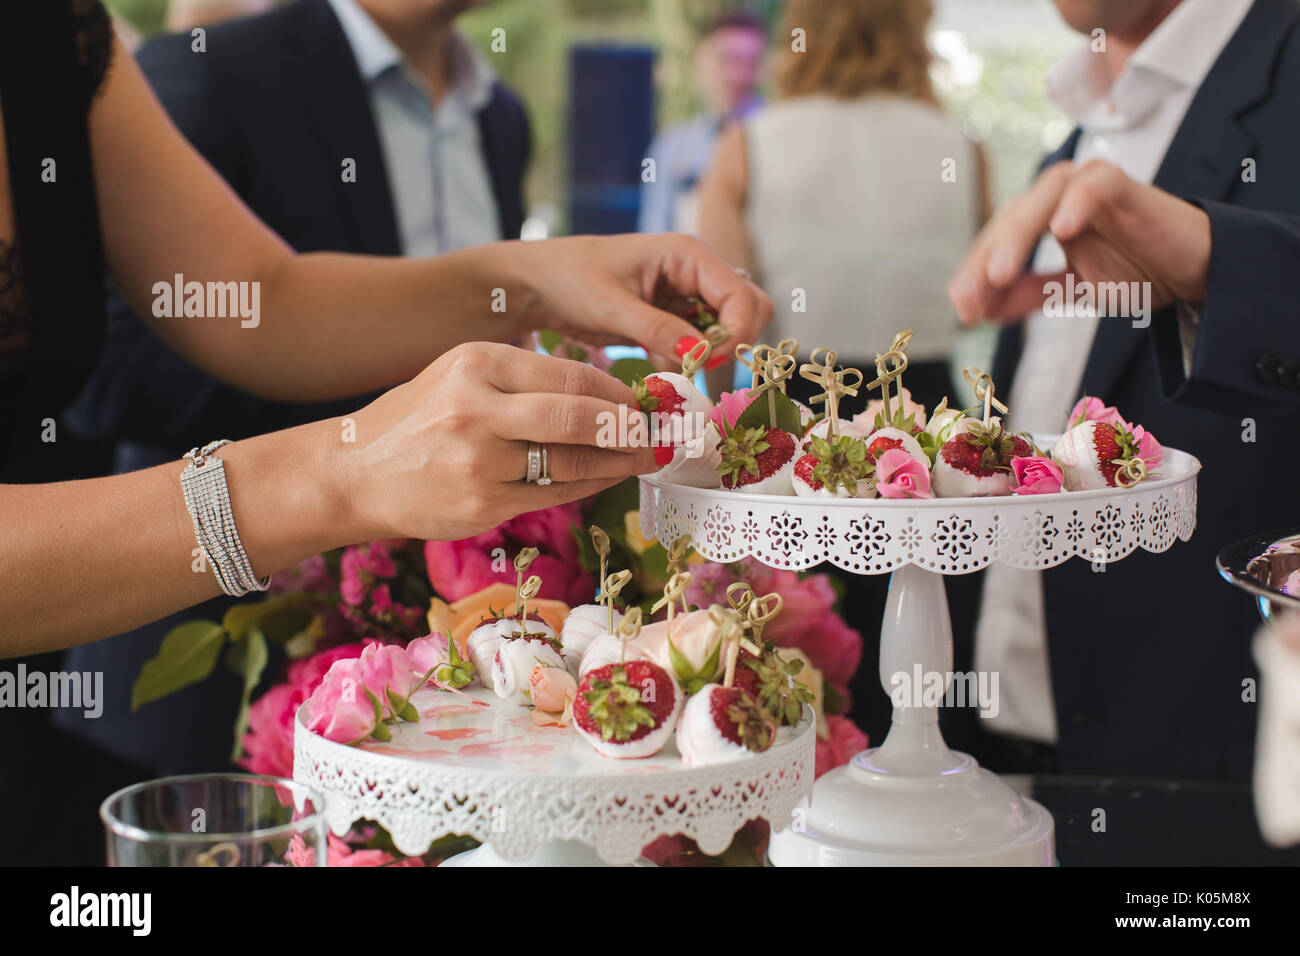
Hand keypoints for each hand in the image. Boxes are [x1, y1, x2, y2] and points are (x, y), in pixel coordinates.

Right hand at [343, 342, 657, 540]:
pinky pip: (554, 494)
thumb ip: (524, 382)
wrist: (354, 473)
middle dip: (630, 427)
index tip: (647, 402)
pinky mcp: (482, 504)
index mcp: (478, 364)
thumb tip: (605, 396)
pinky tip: (609, 478)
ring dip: (619, 461)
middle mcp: (478, 408)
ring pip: (573, 461)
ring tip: (645, 457)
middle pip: (579, 416)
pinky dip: (590, 486)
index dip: (620, 393)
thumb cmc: (418, 421)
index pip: (571, 376)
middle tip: (660, 433)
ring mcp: (480, 461)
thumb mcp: (461, 378)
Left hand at [515, 233, 772, 367]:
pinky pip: (699, 345)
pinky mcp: (673, 319)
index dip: (736, 333)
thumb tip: (701, 355)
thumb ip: (658, 330)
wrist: (536, 285)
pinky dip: (683, 359)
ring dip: (703, 355)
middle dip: (727, 344)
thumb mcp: (611, 306)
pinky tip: (651, 357)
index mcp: (688, 254)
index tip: (707, 362)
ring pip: (725, 332)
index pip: (743, 296)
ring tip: (659, 358)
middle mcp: (696, 272)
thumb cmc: (568, 279)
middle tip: (691, 364)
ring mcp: (687, 295)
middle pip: (748, 311)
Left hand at [948, 159, 1211, 325]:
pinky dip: (1078, 202)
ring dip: (1016, 236)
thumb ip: (1026, 296)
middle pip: (1009, 219)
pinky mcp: (1125, 185)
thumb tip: (977, 313)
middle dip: (984, 260)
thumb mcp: (1070, 289)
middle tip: (969, 299)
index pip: (996, 242)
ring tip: (1000, 274)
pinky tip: (1062, 230)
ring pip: (1041, 199)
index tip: (962, 310)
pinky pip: (1096, 185)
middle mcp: (1058, 196)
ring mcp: (1090, 186)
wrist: (1194, 269)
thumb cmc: (1134, 269)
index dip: (975, 274)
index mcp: (1041, 218)